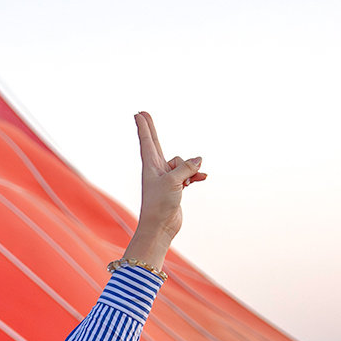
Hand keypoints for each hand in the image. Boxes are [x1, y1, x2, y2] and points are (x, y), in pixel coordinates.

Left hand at [121, 112, 203, 269]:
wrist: (160, 227)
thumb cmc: (160, 205)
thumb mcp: (174, 181)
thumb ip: (186, 167)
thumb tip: (199, 160)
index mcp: (151, 165)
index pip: (147, 140)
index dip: (144, 126)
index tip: (138, 113)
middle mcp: (157, 169)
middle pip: (155, 143)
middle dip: (150, 128)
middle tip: (142, 113)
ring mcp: (166, 178)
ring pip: (181, 163)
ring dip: (189, 169)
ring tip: (188, 182)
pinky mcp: (175, 187)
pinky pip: (188, 174)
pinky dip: (194, 175)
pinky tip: (202, 178)